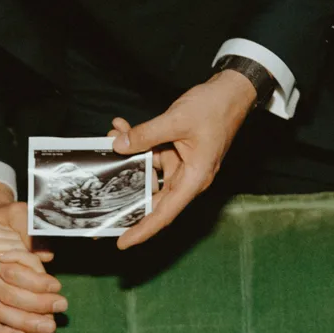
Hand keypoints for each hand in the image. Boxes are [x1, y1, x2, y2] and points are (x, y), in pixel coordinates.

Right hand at [0, 198, 66, 332]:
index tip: (57, 287)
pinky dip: (4, 331)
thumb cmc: (8, 221)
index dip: (36, 282)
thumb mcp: (19, 216)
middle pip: (6, 294)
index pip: (11, 273)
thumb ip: (30, 235)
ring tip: (49, 325)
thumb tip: (46, 256)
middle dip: (36, 304)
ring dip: (25, 322)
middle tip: (60, 307)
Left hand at [111, 69, 257, 249]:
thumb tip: (119, 145)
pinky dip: (138, 142)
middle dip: (125, 196)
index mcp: (194, 179)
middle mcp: (189, 178)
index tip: (122, 242)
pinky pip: (153, 153)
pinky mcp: (178, 152)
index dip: (142, 230)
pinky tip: (122, 129)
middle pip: (153, 198)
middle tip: (99, 206)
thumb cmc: (215, 108)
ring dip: (129, 155)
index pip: (164, 213)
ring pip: (149, 171)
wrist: (233, 90)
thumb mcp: (176, 120)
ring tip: (111, 138)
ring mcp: (183, 165)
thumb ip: (146, 134)